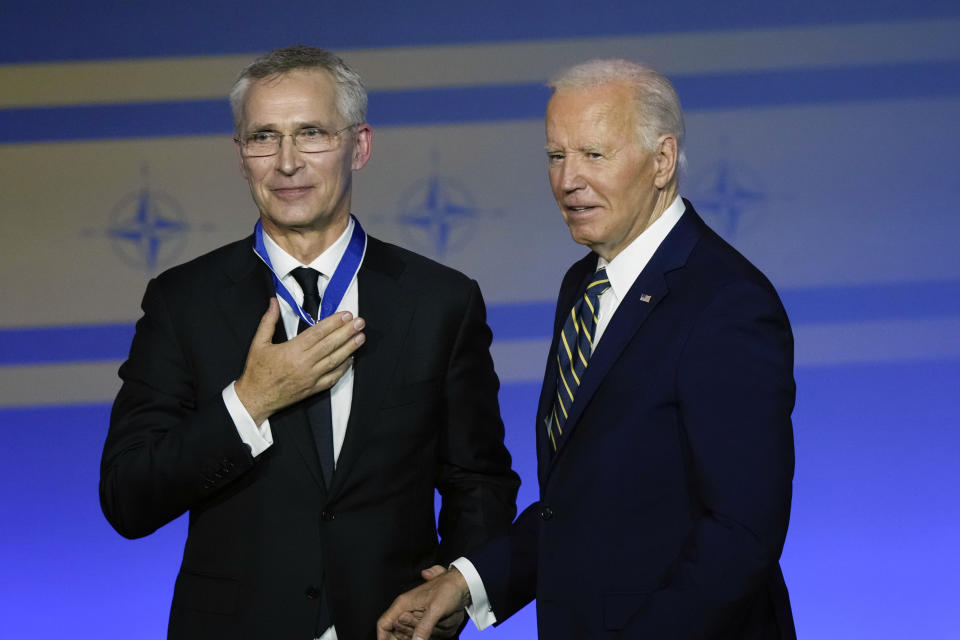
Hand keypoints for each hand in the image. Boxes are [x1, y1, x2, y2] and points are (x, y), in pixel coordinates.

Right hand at [235, 298, 364, 423]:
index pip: (318, 333)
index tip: (345, 315)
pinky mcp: (313, 389)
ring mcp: (311, 377)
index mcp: (291, 351)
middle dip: (347, 332)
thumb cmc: (256, 372)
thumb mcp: (258, 344)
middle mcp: (304, 364)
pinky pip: (332, 378)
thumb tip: (273, 302)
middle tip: (360, 322)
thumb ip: (268, 322)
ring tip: (361, 337)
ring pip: (334, 360)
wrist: (255, 399)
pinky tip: (351, 359)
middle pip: (330, 345)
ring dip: (349, 348)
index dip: (333, 323)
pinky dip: (343, 368)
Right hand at [377, 566, 469, 639]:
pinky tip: (437, 627)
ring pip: (409, 633)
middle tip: (421, 632)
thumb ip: (423, 628)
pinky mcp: (423, 616)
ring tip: (435, 624)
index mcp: (403, 604)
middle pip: (395, 632)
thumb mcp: (435, 609)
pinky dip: (427, 633)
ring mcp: (415, 613)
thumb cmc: (448, 589)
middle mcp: (406, 608)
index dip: (383, 637)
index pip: (383, 623)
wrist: (462, 583)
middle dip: (405, 636)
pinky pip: (419, 631)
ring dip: (417, 634)